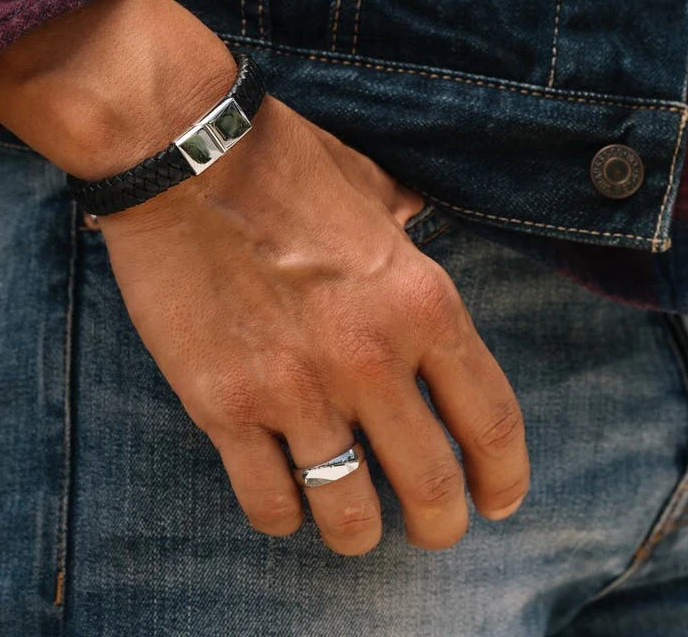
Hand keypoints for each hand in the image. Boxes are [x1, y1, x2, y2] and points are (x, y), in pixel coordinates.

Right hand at [0, 0, 529, 554]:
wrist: (183, 156)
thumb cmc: (278, 160)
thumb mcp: (368, 183)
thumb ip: (402, 219)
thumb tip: (413, 220)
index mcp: (422, 302)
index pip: (490, 421)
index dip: (504, 478)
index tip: (497, 501)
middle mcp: (371, 358)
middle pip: (430, 488)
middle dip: (438, 525)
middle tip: (429, 529)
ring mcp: (297, 388)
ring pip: (349, 512)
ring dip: (357, 531)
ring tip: (351, 524)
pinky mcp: (225, 405)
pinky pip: (268, 501)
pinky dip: (281, 513)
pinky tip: (281, 495)